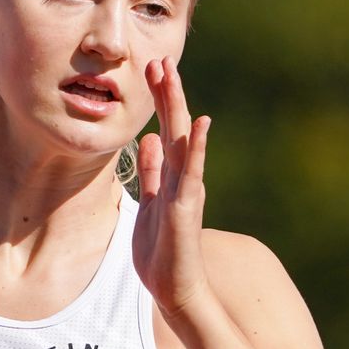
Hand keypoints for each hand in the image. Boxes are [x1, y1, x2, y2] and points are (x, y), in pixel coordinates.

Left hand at [133, 57, 213, 318]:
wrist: (174, 289)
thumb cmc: (161, 252)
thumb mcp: (149, 203)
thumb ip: (152, 172)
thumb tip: (147, 140)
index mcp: (172, 175)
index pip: (167, 130)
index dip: (160, 100)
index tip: (151, 69)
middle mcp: (184, 177)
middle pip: (176, 127)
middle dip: (167, 93)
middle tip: (160, 58)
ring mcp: (187, 190)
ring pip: (184, 140)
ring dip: (177, 107)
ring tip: (171, 76)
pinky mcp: (187, 207)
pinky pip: (192, 172)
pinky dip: (198, 147)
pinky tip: (201, 123)